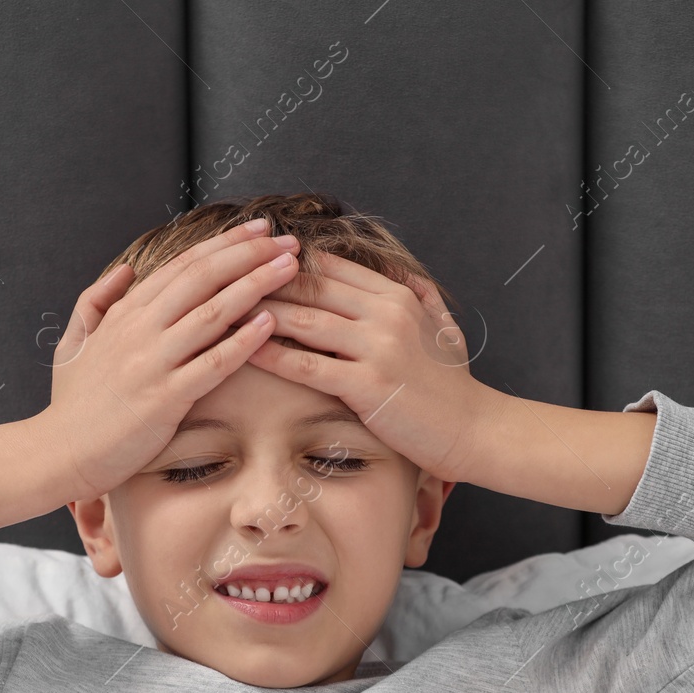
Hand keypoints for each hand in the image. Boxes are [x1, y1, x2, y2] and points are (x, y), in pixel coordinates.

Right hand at [41, 221, 299, 498]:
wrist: (57, 453)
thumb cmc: (72, 404)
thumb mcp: (72, 342)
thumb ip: (96, 302)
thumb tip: (125, 271)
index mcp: (124, 313)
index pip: (182, 265)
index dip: (224, 243)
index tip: (258, 228)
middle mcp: (139, 329)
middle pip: (203, 277)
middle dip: (250, 253)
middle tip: (289, 240)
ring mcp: (152, 362)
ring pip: (212, 312)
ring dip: (256, 286)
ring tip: (290, 268)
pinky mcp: (164, 398)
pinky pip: (212, 363)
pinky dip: (243, 341)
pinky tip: (270, 322)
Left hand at [235, 251, 497, 483]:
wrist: (475, 430)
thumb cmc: (454, 386)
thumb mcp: (443, 329)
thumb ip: (422, 296)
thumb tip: (403, 271)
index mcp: (398, 295)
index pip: (330, 266)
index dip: (286, 262)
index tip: (248, 264)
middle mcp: (387, 312)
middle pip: (310, 285)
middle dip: (261, 281)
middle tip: (218, 282)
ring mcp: (378, 346)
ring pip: (304, 318)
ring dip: (258, 313)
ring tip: (219, 312)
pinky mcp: (367, 384)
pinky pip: (308, 363)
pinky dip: (273, 354)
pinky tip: (244, 351)